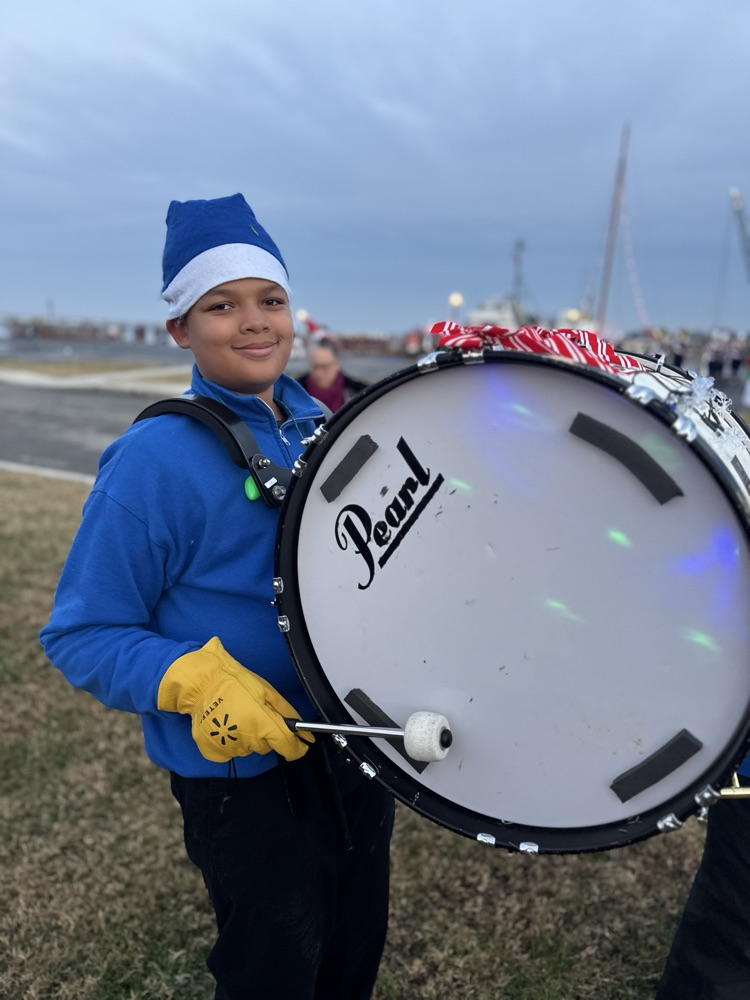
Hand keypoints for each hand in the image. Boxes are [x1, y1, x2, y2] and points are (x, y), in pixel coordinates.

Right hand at [157, 637, 313, 762]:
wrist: (201, 683)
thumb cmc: (234, 683)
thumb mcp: (267, 690)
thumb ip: (286, 713)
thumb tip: (303, 730)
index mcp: (263, 723)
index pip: (288, 747)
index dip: (297, 747)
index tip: (300, 745)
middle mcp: (247, 739)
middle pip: (267, 746)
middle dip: (267, 733)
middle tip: (255, 713)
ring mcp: (229, 747)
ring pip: (249, 748)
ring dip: (248, 736)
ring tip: (236, 715)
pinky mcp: (214, 751)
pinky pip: (231, 751)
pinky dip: (231, 741)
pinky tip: (225, 724)